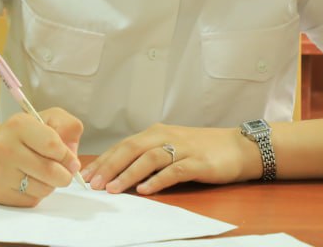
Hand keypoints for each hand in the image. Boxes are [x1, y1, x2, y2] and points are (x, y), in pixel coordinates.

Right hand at [0, 107, 83, 206]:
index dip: (68, 156)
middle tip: (62, 171)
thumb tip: (72, 158)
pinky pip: (31, 201)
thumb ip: (68, 127)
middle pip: (50, 172)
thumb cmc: (23, 135)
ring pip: (43, 190)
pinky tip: (27, 181)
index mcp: (18, 125)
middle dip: (64, 174)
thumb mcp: (48, 119)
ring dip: (49, 184)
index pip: (53, 145)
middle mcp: (3, 147)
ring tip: (41, 173)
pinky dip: (35, 194)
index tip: (71, 160)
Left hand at [80, 123, 257, 194]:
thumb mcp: (169, 147)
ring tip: (112, 188)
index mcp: (154, 133)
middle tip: (93, 183)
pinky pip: (174, 170)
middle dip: (109, 166)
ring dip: (128, 174)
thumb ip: (147, 156)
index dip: (103, 160)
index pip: (122, 145)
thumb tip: (117, 171)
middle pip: (130, 149)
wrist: (237, 147)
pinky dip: (158, 180)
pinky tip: (145, 189)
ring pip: (148, 159)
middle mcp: (165, 136)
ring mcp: (181, 148)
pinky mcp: (197, 162)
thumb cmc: (200, 149)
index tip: (85, 175)